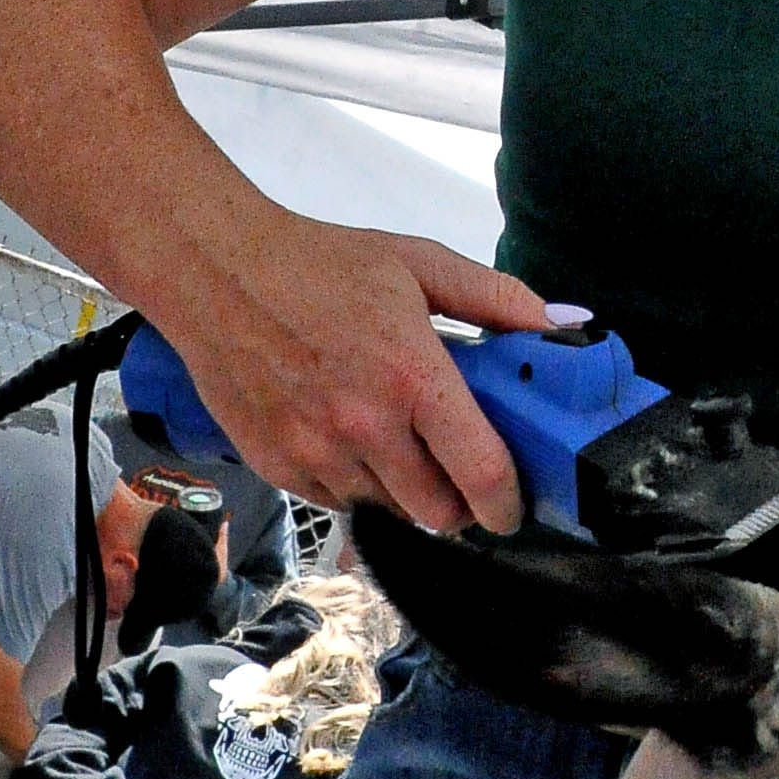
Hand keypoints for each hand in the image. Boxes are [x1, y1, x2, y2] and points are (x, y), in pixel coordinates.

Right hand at [160, 203, 584, 533]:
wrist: (215, 272)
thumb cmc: (319, 264)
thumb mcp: (419, 264)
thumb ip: (497, 298)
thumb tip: (563, 324)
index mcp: (412, 377)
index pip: (482, 473)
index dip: (508, 503)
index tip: (513, 506)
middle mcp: (365, 426)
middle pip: (437, 513)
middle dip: (457, 504)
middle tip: (457, 474)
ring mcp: (316, 453)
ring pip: (387, 515)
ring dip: (404, 496)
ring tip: (401, 449)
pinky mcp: (276, 467)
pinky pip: (336, 503)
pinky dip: (354, 486)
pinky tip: (350, 442)